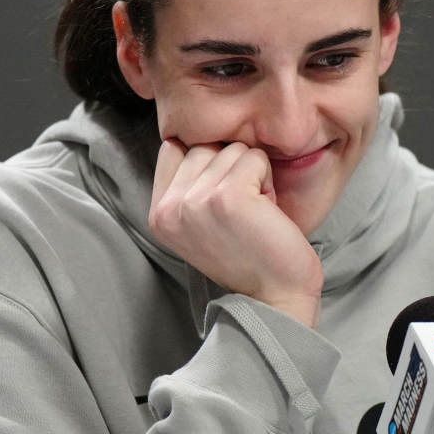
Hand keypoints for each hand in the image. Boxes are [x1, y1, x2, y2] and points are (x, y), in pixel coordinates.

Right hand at [148, 139, 324, 327]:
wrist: (275, 297)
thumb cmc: (247, 255)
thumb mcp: (199, 221)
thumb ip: (186, 183)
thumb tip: (185, 137)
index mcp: (158, 213)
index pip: (174, 148)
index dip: (207, 164)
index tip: (223, 202)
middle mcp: (169, 207)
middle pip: (205, 145)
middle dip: (232, 170)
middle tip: (243, 212)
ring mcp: (196, 201)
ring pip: (233, 149)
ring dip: (253, 175)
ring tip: (254, 213)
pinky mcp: (228, 196)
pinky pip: (255, 158)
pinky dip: (268, 180)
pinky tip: (266, 211)